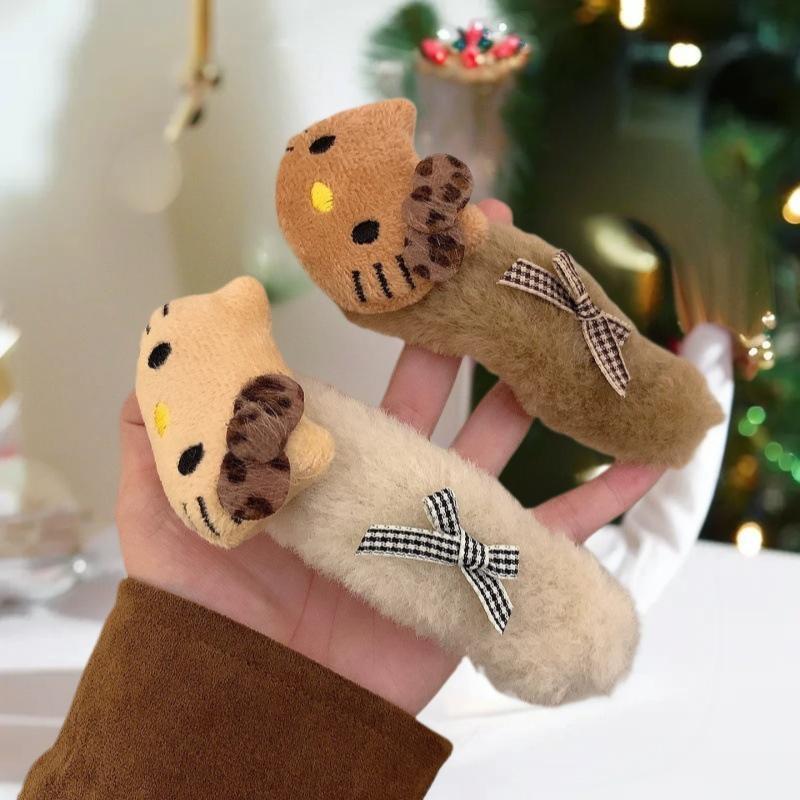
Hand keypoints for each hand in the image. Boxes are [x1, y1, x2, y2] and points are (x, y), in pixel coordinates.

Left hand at [117, 199, 662, 715]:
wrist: (251, 706)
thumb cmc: (205, 612)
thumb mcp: (168, 514)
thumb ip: (159, 441)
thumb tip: (146, 369)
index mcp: (342, 456)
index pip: (387, 371)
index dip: (415, 316)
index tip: (438, 257)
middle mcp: (396, 480)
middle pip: (459, 394)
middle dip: (488, 330)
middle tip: (518, 265)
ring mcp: (441, 523)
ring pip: (510, 451)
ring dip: (549, 401)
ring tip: (586, 349)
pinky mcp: (473, 574)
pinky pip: (548, 539)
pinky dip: (598, 507)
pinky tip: (639, 466)